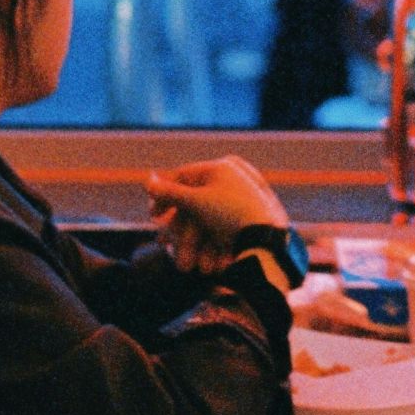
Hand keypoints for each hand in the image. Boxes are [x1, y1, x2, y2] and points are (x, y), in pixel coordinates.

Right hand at [145, 155, 287, 274]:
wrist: (266, 237)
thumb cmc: (230, 214)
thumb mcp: (196, 202)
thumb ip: (170, 192)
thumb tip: (147, 181)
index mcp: (221, 166)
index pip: (183, 175)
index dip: (164, 194)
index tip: (152, 214)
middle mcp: (233, 176)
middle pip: (194, 197)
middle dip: (176, 219)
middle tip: (162, 233)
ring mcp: (243, 195)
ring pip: (206, 213)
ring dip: (189, 232)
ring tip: (179, 245)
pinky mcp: (250, 214)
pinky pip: (222, 223)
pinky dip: (208, 236)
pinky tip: (199, 248)